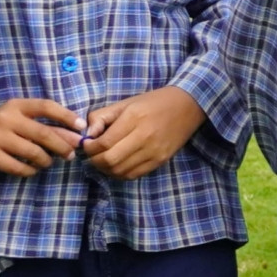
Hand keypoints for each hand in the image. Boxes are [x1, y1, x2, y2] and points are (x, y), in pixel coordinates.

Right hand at [0, 99, 83, 175]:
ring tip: (49, 162)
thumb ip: (44, 125)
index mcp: (16, 105)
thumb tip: (77, 136)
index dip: (67, 116)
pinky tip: (32, 170)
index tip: (82, 127)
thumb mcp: (19, 120)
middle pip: (43, 133)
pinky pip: (17, 166)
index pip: (46, 106)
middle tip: (71, 154)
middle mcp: (6, 118)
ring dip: (46, 160)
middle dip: (63, 145)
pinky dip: (29, 171)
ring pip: (32, 152)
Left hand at [82, 86, 206, 179]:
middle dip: (95, 160)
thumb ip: (101, 117)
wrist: (189, 105)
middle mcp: (144, 136)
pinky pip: (134, 174)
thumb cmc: (153, 102)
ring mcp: (154, 151)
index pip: (103, 143)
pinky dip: (120, 173)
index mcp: (133, 118)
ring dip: (106, 169)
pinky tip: (118, 165)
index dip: (89, 148)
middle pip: (109, 160)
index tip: (88, 144)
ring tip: (104, 160)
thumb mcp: (125, 103)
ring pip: (120, 171)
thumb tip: (87, 135)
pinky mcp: (161, 160)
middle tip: (93, 155)